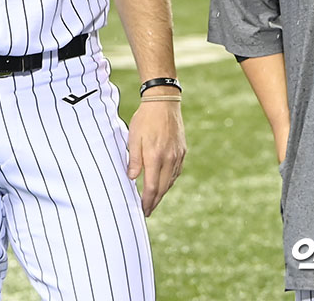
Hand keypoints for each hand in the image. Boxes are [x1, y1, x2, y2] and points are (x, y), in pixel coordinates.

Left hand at [127, 98, 186, 216]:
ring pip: (170, 181)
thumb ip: (134, 160)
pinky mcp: (182, 151)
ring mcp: (177, 156)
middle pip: (163, 188)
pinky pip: (176, 171)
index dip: (147, 201)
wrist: (164, 102)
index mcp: (155, 157)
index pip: (151, 187)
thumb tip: (132, 178)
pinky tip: (164, 182)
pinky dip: (169, 180)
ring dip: (162, 192)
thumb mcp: (133, 137)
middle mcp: (169, 159)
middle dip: (154, 201)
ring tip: (154, 199)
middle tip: (147, 211)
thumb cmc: (145, 118)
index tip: (143, 210)